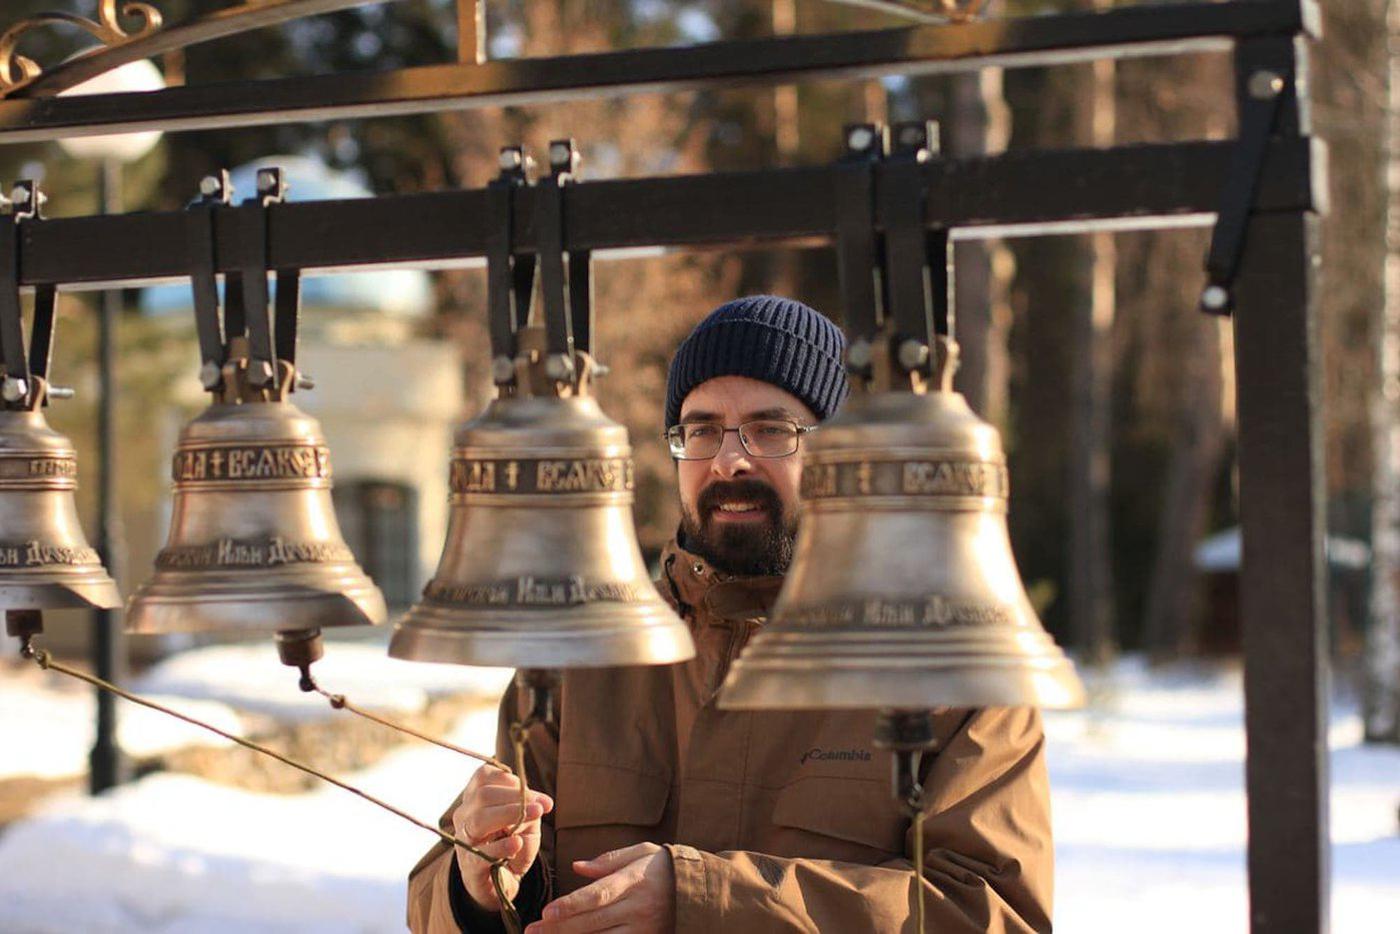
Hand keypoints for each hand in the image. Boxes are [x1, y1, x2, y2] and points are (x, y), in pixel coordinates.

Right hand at [452, 764, 553, 911]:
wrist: (499, 883)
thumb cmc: (509, 842)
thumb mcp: (525, 820)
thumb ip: (532, 807)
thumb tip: (545, 803)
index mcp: (474, 798)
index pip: (484, 777)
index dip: (511, 781)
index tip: (534, 794)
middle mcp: (464, 816)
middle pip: (483, 796)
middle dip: (515, 798)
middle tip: (540, 807)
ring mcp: (463, 840)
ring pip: (479, 820)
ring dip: (509, 814)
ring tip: (535, 815)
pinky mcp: (469, 866)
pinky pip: (481, 853)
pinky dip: (501, 847)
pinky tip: (517, 843)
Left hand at [524, 842, 674, 932]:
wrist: (699, 890)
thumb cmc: (663, 866)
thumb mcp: (640, 852)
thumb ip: (608, 860)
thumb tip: (577, 867)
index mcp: (633, 881)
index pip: (598, 895)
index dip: (571, 905)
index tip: (547, 912)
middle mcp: (637, 907)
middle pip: (593, 921)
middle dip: (559, 928)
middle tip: (532, 930)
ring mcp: (643, 928)